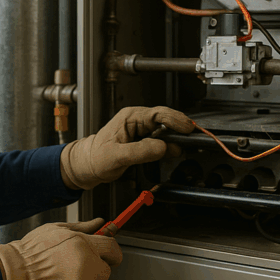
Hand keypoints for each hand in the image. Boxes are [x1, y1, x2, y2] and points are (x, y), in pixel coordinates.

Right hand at [0, 219, 121, 279]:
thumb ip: (82, 227)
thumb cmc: (33, 251)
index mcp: (84, 244)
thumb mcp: (57, 230)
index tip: (109, 255)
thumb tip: (99, 222)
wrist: (14, 273)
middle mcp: (86, 265)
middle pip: (105, 271)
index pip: (113, 249)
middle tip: (75, 267)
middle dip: (94, 270)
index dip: (112, 253)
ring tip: (61, 278)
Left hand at [59, 106, 193, 189]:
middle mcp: (137, 121)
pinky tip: (174, 152)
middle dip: (180, 127)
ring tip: (185, 146)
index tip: (188, 128)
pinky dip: (170, 146)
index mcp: (130, 117)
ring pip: (165, 130)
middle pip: (165, 120)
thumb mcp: (116, 156)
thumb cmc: (95, 158)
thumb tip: (162, 147)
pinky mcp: (143, 141)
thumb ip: (140, 151)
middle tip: (193, 137)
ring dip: (176, 138)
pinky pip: (161, 141)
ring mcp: (141, 130)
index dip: (175, 120)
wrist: (87, 166)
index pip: (157, 114)